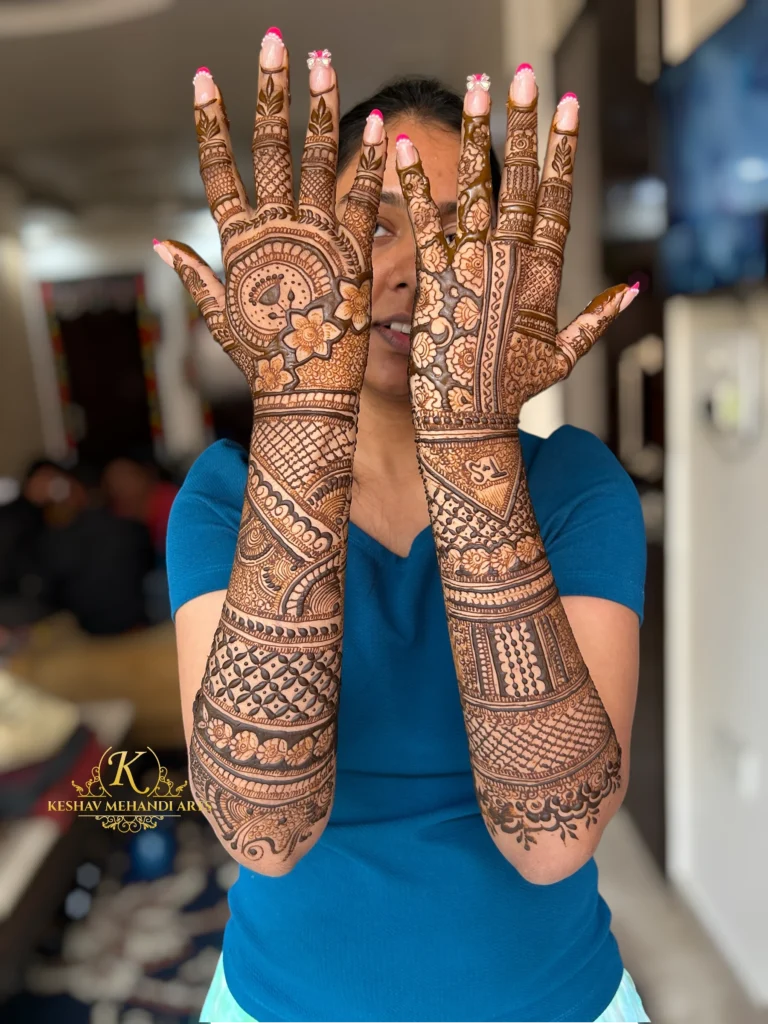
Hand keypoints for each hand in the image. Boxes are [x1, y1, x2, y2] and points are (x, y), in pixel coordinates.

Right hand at [154, 31, 386, 400]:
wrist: (306, 398)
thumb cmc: (263, 363)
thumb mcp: (220, 317)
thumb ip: (194, 274)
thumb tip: (160, 242)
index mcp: (239, 242)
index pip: (218, 170)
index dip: (210, 123)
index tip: (204, 79)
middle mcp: (275, 231)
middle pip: (268, 149)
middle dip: (269, 93)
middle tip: (273, 44)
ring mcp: (316, 239)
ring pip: (316, 159)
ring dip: (319, 107)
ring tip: (320, 62)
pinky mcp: (356, 254)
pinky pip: (365, 197)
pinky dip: (373, 160)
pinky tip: (384, 123)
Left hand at [395, 69, 636, 425]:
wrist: (470, 421)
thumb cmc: (514, 392)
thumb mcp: (564, 355)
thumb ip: (596, 318)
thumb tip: (630, 289)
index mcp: (545, 277)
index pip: (558, 200)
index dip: (563, 151)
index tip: (567, 108)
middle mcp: (512, 264)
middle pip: (523, 183)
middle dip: (524, 126)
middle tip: (525, 77)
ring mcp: (473, 269)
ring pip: (477, 190)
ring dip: (476, 136)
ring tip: (478, 89)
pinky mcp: (434, 280)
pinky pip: (423, 222)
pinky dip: (409, 182)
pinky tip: (396, 144)